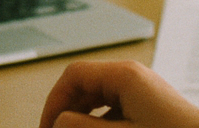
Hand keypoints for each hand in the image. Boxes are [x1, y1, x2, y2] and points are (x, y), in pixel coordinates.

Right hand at [38, 60, 198, 127]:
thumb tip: (58, 121)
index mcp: (124, 75)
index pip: (74, 75)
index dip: (54, 102)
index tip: (48, 127)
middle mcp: (133, 76)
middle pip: (85, 84)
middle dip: (67, 111)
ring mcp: (142, 89)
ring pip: (99, 97)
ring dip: (84, 117)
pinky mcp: (150, 104)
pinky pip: (115, 108)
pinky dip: (102, 122)